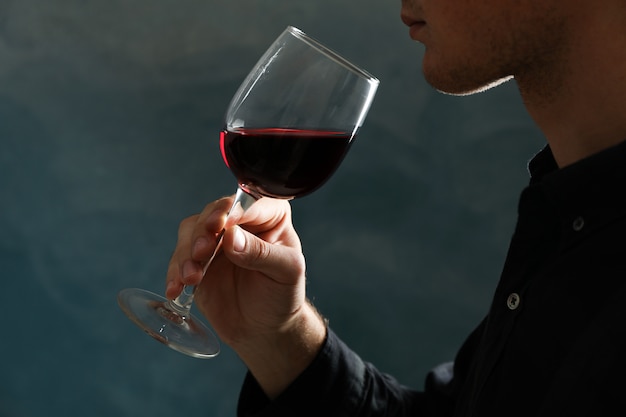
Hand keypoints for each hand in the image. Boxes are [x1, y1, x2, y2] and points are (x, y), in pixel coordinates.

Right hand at [166, 195, 325, 396]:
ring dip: (186, 252)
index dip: (232, 211)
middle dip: (203, 231)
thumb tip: (231, 235)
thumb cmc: (283, 296)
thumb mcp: (285, 273)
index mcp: (270, 216)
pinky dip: (174, 272)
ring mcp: (216, 242)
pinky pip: (180, 259)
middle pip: (213, 213)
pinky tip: (176, 288)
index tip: (221, 226)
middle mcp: (240, 223)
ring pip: (191, 232)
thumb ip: (261, 253)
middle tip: (201, 251)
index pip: (249, 202)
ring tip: (191, 277)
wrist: (265, 330)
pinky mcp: (198, 262)